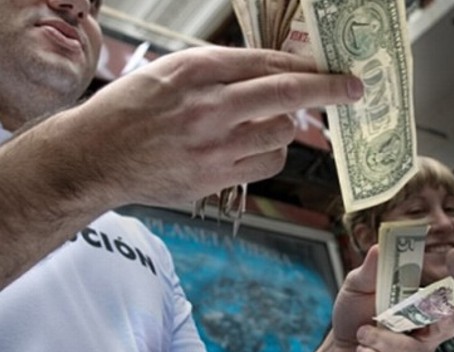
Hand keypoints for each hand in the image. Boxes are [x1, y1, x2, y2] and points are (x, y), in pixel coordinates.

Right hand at [49, 46, 362, 208]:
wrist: (93, 159)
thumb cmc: (128, 111)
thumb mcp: (167, 72)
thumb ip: (219, 71)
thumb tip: (271, 71)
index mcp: (194, 71)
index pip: (267, 62)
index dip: (306, 64)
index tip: (331, 68)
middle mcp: (207, 106)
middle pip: (286, 93)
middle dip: (329, 89)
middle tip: (352, 89)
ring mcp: (213, 147)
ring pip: (283, 132)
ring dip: (291, 125)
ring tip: (276, 122)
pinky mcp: (213, 178)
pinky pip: (266, 163)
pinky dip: (272, 152)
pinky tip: (257, 147)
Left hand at [332, 246, 453, 351]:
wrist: (338, 349)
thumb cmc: (353, 315)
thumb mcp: (357, 287)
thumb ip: (370, 271)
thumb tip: (378, 248)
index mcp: (422, 303)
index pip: (449, 295)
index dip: (453, 291)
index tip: (440, 283)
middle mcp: (429, 330)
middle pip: (445, 327)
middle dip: (416, 322)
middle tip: (383, 315)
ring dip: (382, 342)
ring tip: (363, 334)